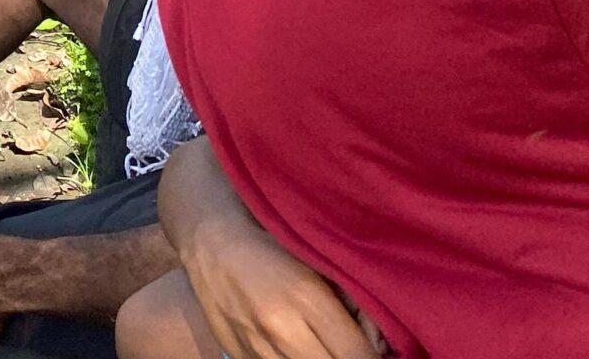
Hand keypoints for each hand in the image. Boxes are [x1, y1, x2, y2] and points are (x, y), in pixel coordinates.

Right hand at [182, 214, 376, 358]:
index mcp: (307, 298)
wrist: (209, 240)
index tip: (378, 353)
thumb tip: (380, 345)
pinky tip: (295, 347)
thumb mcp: (317, 264)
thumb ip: (352, 304)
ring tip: (321, 345)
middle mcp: (280, 328)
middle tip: (350, 348)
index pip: (359, 356)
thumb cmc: (272, 244)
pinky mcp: (237, 356)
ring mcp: (255, 346)